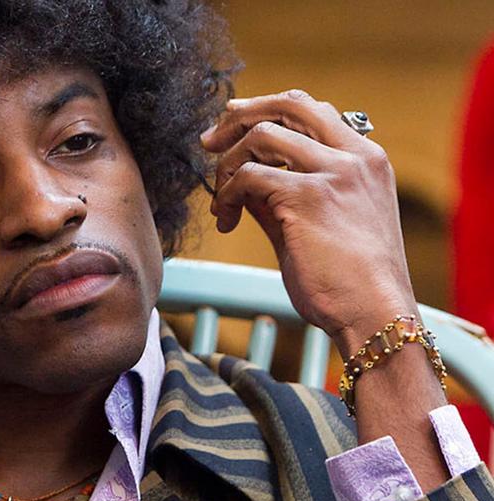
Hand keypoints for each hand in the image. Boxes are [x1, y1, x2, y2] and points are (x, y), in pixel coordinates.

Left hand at [200, 89, 416, 355]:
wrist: (374, 314)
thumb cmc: (349, 280)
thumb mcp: (322, 223)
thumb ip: (286, 194)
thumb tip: (243, 182)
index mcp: (366, 158)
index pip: (311, 109)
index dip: (265, 110)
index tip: (233, 127)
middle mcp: (354, 156)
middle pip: (288, 104)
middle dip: (239, 117)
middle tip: (209, 142)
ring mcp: (334, 173)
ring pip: (262, 135)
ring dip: (228, 164)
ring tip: (221, 199)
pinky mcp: (308, 197)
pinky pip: (249, 176)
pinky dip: (227, 194)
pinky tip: (226, 219)